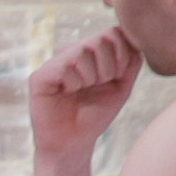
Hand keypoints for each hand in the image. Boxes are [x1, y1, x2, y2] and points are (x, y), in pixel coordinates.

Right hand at [27, 26, 140, 165]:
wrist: (74, 143)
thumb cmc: (95, 115)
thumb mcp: (121, 86)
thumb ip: (130, 61)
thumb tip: (135, 39)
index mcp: (88, 52)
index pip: (113, 33)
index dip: (122, 53)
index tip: (115, 77)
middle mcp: (69, 53)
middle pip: (99, 40)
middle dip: (108, 67)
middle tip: (98, 86)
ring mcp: (53, 64)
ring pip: (83, 51)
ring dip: (91, 77)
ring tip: (82, 91)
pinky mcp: (39, 77)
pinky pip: (65, 66)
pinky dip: (74, 83)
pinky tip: (67, 94)